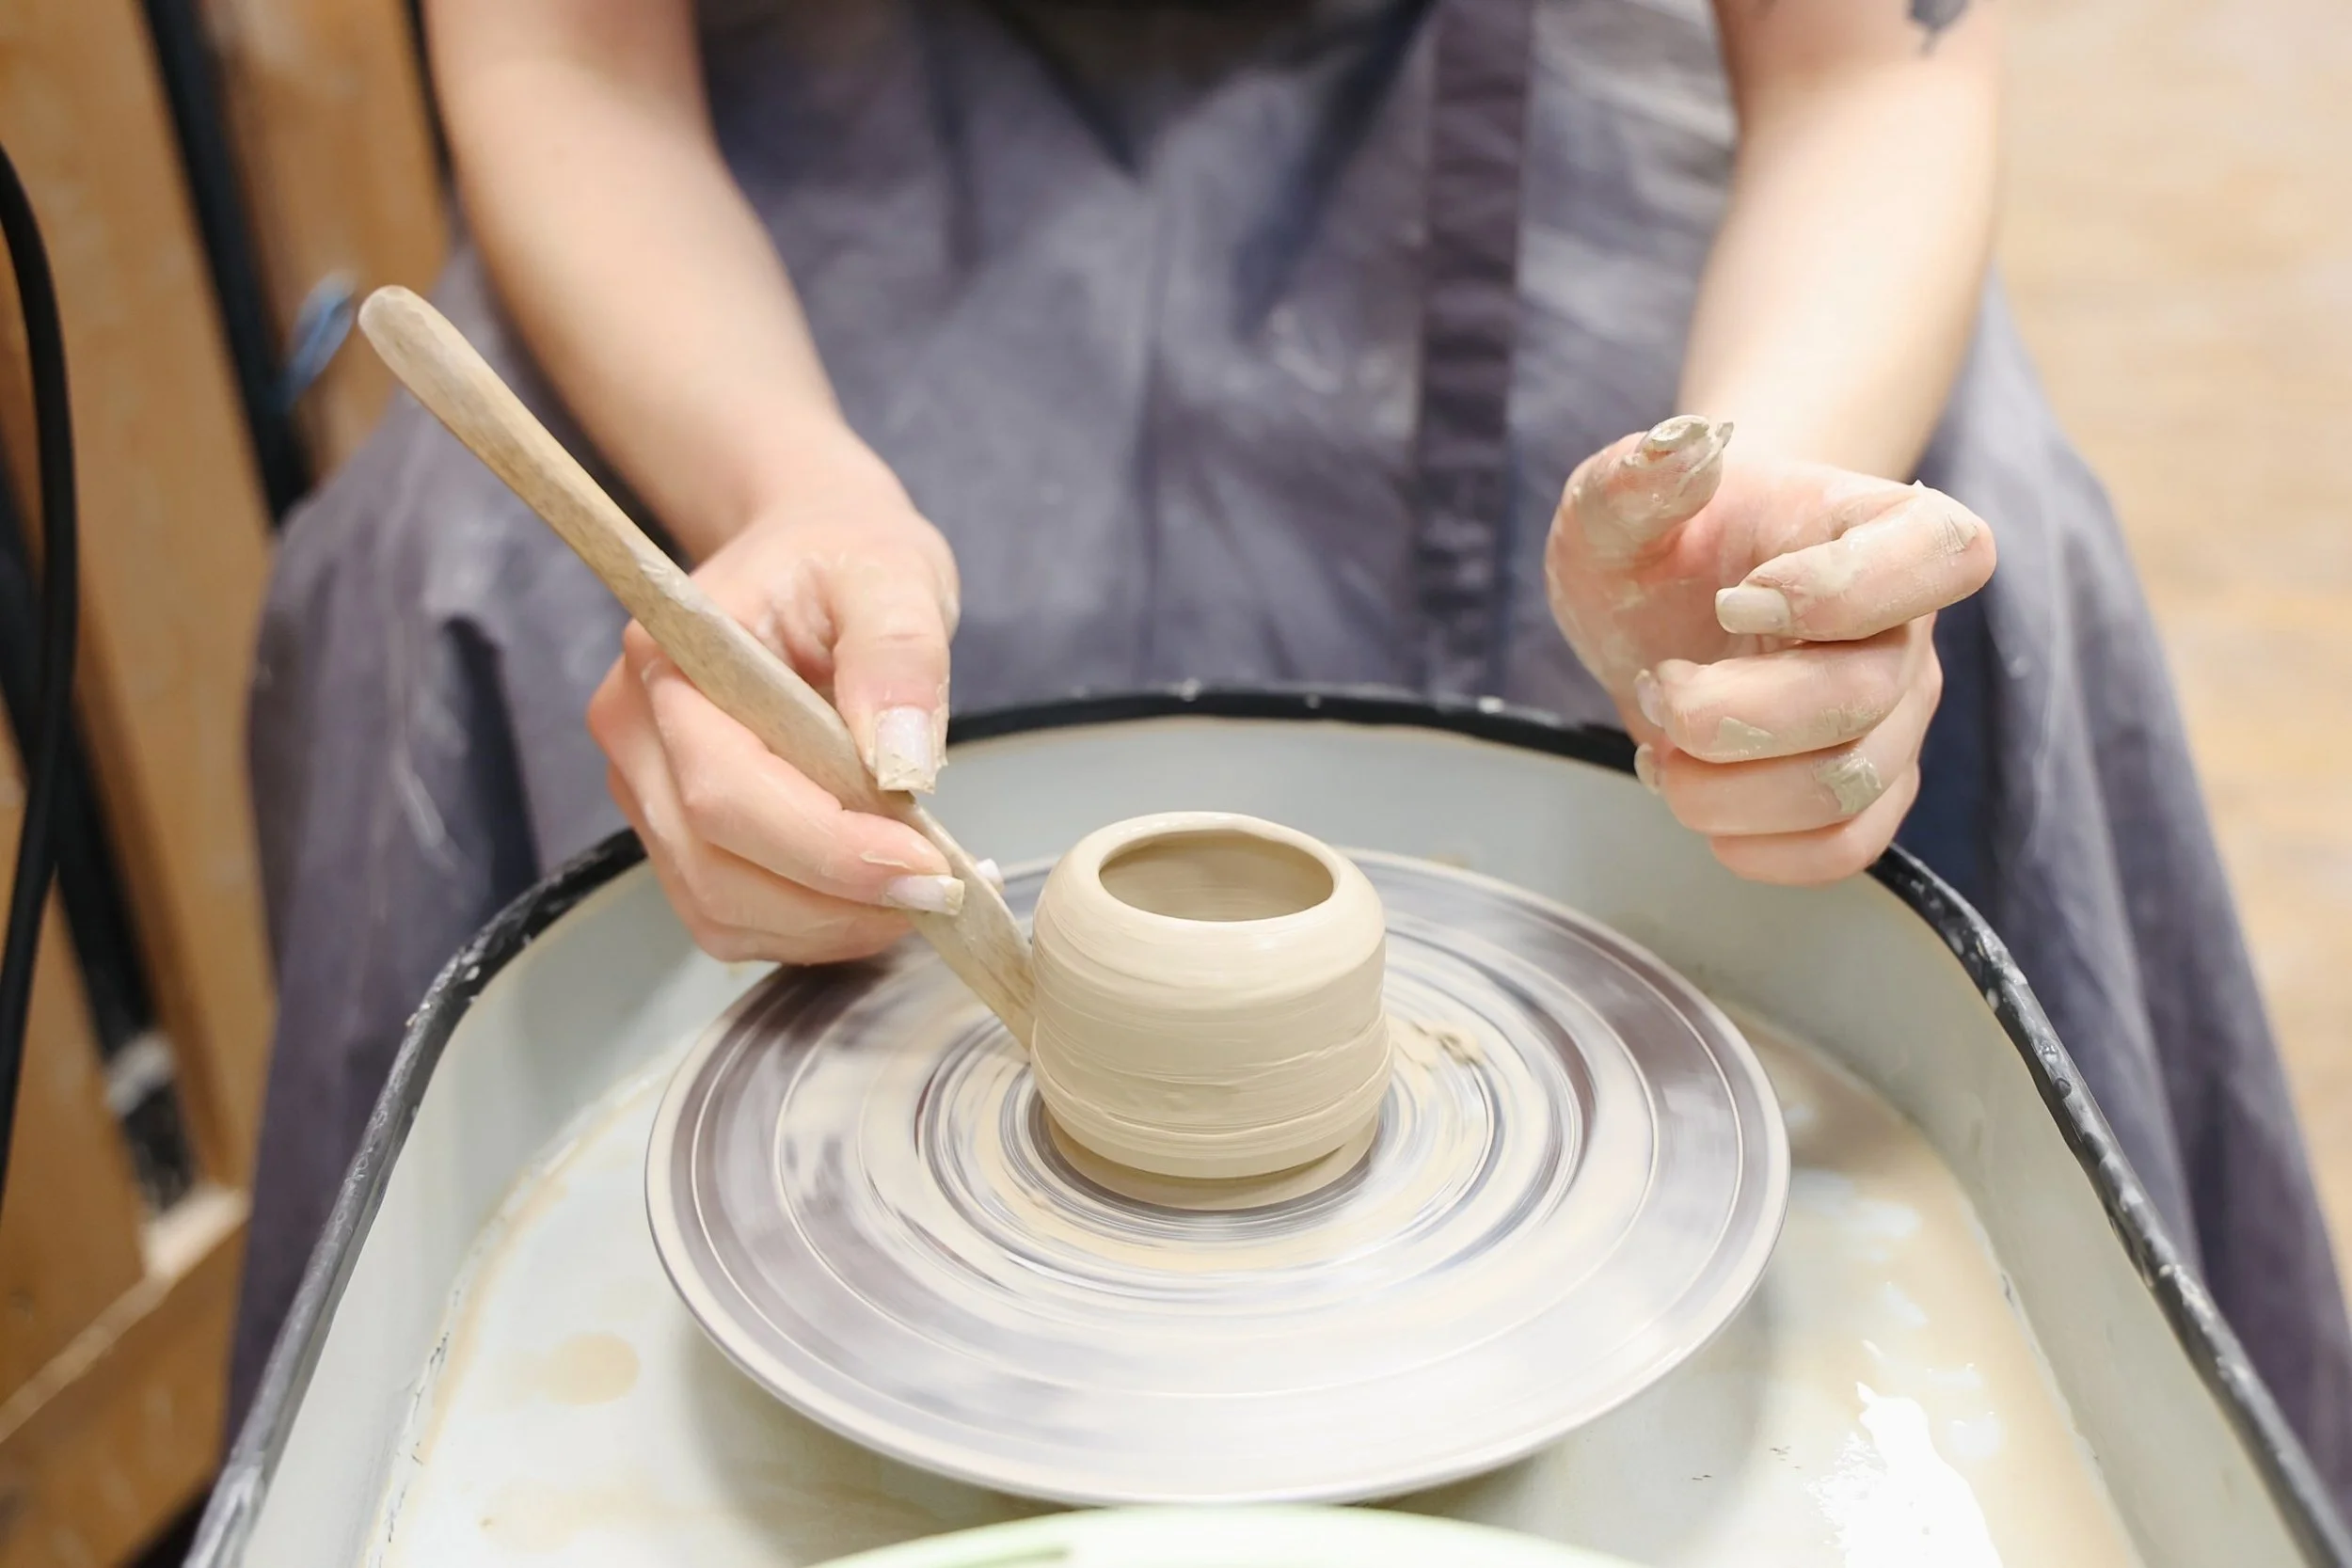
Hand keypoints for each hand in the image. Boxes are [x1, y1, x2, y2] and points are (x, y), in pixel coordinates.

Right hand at [587, 452, 967, 963]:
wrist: (810, 552)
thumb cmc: (843, 556)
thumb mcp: (893, 575)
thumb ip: (899, 658)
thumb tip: (901, 767)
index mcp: (669, 659)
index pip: (726, 789)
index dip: (825, 847)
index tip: (927, 867)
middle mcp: (636, 733)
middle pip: (715, 865)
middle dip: (837, 899)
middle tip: (944, 892)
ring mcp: (647, 789)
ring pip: (719, 907)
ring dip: (827, 925)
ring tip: (921, 891)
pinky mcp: (678, 831)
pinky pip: (731, 914)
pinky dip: (810, 926)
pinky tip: (877, 893)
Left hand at [1544, 417, 1995, 884]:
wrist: (1669, 602)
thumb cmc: (1660, 542)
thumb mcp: (1614, 504)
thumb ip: (1636, 477)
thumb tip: (1682, 443)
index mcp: (1878, 528)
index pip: (1946, 555)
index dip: (1844, 591)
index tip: (1734, 601)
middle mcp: (1906, 628)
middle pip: (1864, 697)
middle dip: (1729, 714)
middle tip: (1657, 687)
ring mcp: (1894, 717)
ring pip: (1847, 786)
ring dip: (1724, 788)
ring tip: (1660, 745)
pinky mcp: (1865, 792)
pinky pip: (1845, 849)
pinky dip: (1757, 847)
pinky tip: (1696, 797)